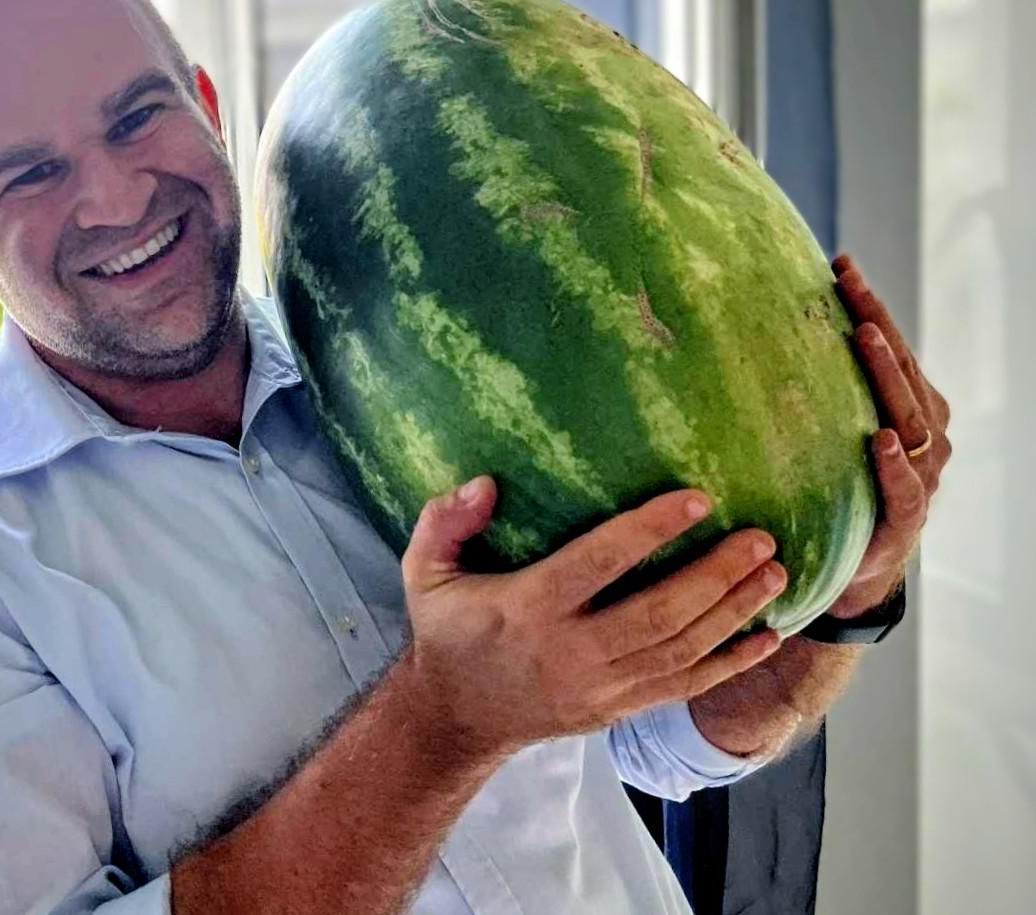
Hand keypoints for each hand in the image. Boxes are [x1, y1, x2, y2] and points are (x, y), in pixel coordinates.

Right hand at [400, 478, 783, 760]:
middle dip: (716, 576)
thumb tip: (486, 483)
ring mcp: (599, 687)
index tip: (697, 500)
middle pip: (658, 613)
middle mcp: (570, 651)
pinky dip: (731, 664)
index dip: (649, 531)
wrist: (456, 717)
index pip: (597, 564)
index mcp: (526, 608)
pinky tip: (769, 638)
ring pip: (680, 651)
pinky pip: (684, 688)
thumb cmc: (448, 630)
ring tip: (773, 574)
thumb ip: (445, 521)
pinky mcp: (617, 710)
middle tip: (760, 538)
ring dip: (733, 613)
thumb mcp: (425, 571)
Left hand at [828, 255, 953, 616]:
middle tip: (850, 285)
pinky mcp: (907, 520)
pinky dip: (897, 464)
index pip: (889, 346)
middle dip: (876, 322)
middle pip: (902, 370)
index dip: (869, 304)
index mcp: (907, 408)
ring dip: (888, 376)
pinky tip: (883, 440)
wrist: (853, 567)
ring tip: (864, 337)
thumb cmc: (836, 489)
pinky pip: (907, 489)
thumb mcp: (823, 437)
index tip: (841, 264)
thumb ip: (809, 394)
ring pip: (912, 418)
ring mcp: (921, 477)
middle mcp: (923, 436)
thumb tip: (741, 332)